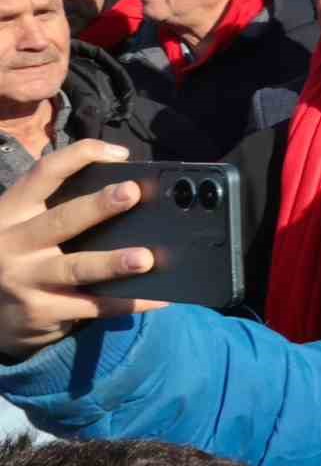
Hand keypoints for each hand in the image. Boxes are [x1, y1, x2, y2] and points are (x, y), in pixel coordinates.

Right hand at [0, 141, 165, 358]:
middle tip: (132, 193)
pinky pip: (94, 306)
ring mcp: (26, 280)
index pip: (44, 174)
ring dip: (113, 263)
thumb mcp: (23, 226)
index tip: (120, 154)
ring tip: (145, 258)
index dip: (80, 157)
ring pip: (76, 268)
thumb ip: (58, 208)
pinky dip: (130, 302)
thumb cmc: (19, 256)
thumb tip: (127, 192)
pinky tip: (160, 298)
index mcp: (11, 212)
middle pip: (61, 221)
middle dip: (98, 206)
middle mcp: (14, 243)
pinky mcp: (42, 311)